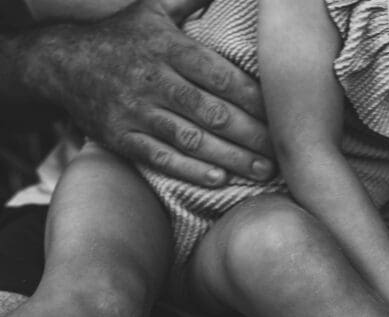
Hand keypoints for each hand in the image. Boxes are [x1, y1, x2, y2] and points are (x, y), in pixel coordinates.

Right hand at [34, 0, 273, 184]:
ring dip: (231, 158)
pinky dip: (191, 170)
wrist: (58, 62)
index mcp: (167, 48)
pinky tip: (220, 179)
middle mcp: (153, 79)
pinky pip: (160, 158)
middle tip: (281, 150)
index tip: (282, 113)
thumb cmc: (122, 37)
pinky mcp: (120, 137)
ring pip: (192, 139)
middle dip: (252, 134)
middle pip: (212, 112)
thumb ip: (192, 1)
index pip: (220, 75)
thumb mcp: (153, 10)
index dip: (254, 98)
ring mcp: (135, 111)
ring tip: (263, 170)